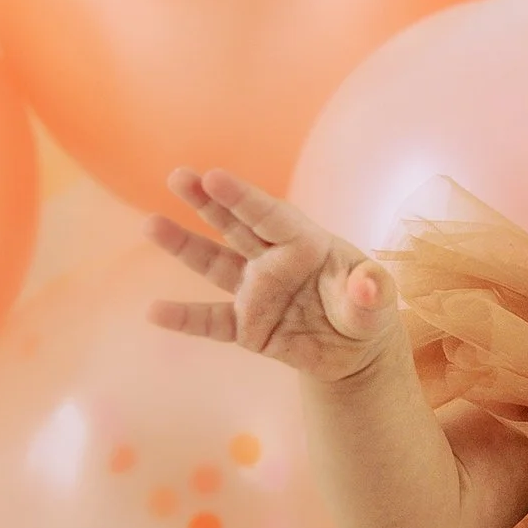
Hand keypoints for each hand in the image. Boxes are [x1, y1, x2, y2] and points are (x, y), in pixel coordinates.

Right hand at [146, 168, 400, 385]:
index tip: (213, 176)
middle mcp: (272, 260)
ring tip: (150, 224)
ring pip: (213, 264)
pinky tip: (154, 312)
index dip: (242, 196)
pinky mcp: (245, 326)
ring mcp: (255, 292)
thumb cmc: (365, 311)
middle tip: (178, 175)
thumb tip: (368, 286)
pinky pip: (211, 320)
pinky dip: (184, 318)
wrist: (354, 352)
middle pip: (234, 225)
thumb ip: (372, 294)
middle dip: (206, 201)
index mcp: (305, 243)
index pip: (269, 215)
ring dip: (183, 245)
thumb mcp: (376, 303)